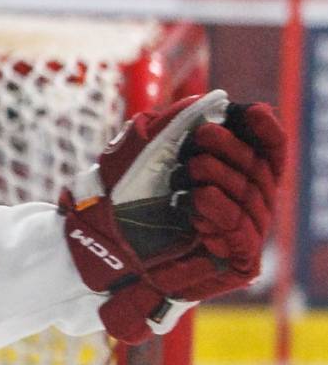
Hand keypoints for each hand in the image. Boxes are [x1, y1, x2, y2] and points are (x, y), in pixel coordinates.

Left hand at [59, 91, 287, 342]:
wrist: (95, 245)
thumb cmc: (116, 199)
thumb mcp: (138, 150)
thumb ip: (170, 124)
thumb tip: (205, 102)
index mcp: (228, 179)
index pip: (268, 154)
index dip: (267, 132)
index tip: (252, 111)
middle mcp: (241, 206)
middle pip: (261, 171)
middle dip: (233, 148)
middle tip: (202, 139)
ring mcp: (240, 235)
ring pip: (253, 197)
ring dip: (220, 175)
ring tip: (185, 173)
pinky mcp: (237, 262)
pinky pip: (241, 229)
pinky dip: (219, 207)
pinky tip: (195, 198)